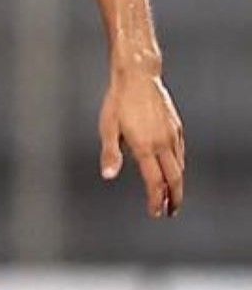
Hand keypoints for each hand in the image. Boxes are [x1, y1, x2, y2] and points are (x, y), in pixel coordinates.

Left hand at [99, 67, 184, 217]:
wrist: (138, 77)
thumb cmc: (118, 101)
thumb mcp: (107, 127)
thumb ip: (110, 153)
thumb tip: (108, 175)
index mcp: (145, 146)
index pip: (155, 182)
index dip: (156, 200)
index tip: (156, 212)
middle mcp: (163, 143)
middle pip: (174, 178)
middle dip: (174, 198)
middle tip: (170, 212)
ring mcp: (172, 134)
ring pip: (180, 166)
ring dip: (177, 184)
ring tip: (172, 195)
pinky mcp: (176, 126)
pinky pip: (180, 152)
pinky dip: (179, 166)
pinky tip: (173, 168)